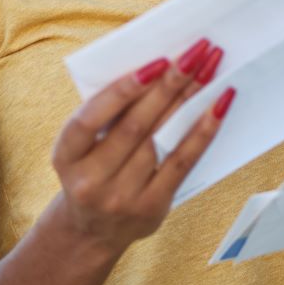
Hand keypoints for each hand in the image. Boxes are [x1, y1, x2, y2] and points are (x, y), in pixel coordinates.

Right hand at [50, 37, 231, 256]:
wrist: (91, 232)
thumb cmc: (91, 170)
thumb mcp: (81, 147)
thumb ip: (105, 115)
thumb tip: (156, 69)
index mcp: (65, 156)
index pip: (90, 118)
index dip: (123, 90)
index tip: (157, 62)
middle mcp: (90, 180)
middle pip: (135, 125)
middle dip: (170, 83)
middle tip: (197, 52)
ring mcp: (121, 197)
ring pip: (161, 140)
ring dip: (190, 100)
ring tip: (211, 70)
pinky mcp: (151, 208)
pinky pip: (182, 163)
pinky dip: (203, 132)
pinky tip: (218, 106)